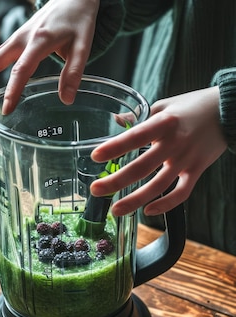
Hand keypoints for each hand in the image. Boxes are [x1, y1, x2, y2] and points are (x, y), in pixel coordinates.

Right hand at [0, 0, 99, 113]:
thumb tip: (66, 99)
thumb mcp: (83, 46)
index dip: (13, 90)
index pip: (22, 69)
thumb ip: (74, 73)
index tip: (7, 108)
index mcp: (40, 40)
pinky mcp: (14, 40)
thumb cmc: (79, 22)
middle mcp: (22, 38)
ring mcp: (16, 38)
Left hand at [90, 86, 226, 215]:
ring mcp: (187, 159)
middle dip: (117, 181)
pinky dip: (166, 204)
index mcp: (164, 122)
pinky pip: (182, 193)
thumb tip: (117, 121)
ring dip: (136, 200)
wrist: (228, 111)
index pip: (136, 136)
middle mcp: (175, 142)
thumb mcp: (164, 105)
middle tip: (96, 190)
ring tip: (116, 209)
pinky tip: (148, 211)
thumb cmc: (192, 106)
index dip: (115, 147)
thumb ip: (140, 117)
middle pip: (142, 166)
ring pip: (159, 185)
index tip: (95, 156)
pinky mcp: (197, 170)